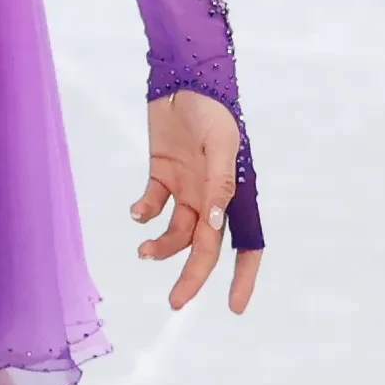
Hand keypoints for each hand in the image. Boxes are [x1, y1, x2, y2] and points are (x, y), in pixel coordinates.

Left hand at [132, 89, 260, 314]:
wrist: (183, 77)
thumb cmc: (211, 109)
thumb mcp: (221, 144)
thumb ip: (220, 184)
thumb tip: (217, 226)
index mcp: (236, 192)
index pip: (247, 243)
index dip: (243, 275)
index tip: (234, 306)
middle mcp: (213, 196)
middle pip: (205, 247)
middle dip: (192, 276)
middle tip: (175, 302)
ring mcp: (188, 187)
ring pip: (177, 232)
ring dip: (162, 246)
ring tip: (143, 251)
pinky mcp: (163, 174)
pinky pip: (155, 204)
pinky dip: (145, 213)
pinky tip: (138, 212)